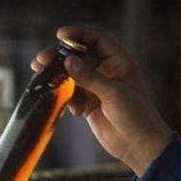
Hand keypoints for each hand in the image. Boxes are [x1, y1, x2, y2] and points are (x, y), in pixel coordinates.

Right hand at [32, 26, 171, 175]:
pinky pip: (73, 94)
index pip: (97, 39)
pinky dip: (69, 99)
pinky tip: (77, 111)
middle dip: (60, 57)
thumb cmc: (136, 115)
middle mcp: (108, 71)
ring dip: (60, 78)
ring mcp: (98, 87)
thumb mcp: (113, 93)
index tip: (60, 34)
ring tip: (46, 81)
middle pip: (79, 55)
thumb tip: (68, 60)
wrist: (139, 146)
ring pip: (73, 75)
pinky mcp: (90, 103)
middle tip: (41, 60)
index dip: (79, 34)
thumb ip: (89, 77)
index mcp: (119, 62)